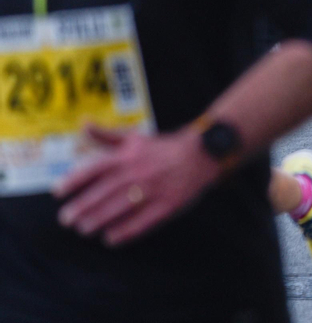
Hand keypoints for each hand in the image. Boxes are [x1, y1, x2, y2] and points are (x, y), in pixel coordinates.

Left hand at [55, 125, 220, 246]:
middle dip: (83, 206)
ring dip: (99, 220)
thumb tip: (82, 123)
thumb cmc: (162, 148)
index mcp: (128, 155)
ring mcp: (154, 189)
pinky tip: (111, 239)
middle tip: (66, 219)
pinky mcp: (167, 205)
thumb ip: (107, 135)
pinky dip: (125, 231)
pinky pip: (143, 221)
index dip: (75, 180)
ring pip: (120, 207)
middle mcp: (139, 171)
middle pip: (105, 191)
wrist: (202, 154)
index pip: (96, 168)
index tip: (58, 192)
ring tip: (84, 229)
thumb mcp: (135, 137)